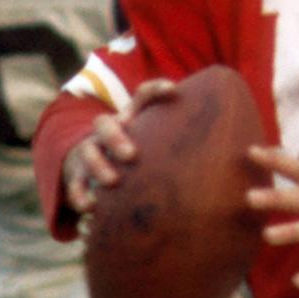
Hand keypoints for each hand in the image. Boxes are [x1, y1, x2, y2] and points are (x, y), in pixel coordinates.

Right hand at [61, 79, 177, 214]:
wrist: (98, 163)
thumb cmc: (143, 153)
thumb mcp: (158, 141)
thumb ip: (181, 139)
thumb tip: (224, 151)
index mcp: (131, 118)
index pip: (142, 96)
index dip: (156, 89)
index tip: (173, 90)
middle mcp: (108, 131)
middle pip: (105, 123)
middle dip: (116, 138)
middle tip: (131, 155)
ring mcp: (91, 151)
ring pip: (88, 151)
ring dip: (99, 165)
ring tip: (113, 182)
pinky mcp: (78, 174)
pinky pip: (74, 183)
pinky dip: (79, 194)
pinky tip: (90, 207)